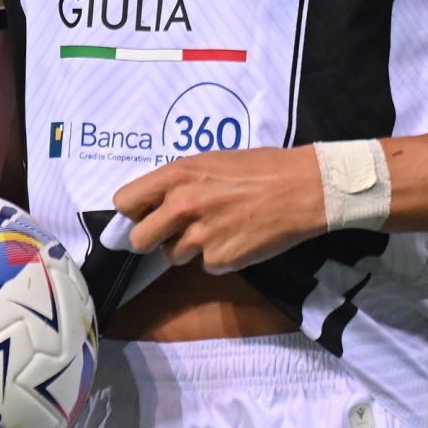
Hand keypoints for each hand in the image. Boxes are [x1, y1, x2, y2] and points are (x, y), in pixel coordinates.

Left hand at [114, 146, 327, 271]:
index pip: (124, 202)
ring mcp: (200, 237)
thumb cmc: (261, 167)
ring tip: (218, 229)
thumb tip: (156, 202)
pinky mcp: (220, 260)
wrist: (303, 188)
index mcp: (177, 175)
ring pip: (172, 256)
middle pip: (139, 240)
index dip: (134, 211)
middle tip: (174, 232)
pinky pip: (205, 266)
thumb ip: (180, 181)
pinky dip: (218, 257)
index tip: (146, 213)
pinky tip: (238, 239)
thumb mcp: (212, 161)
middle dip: (153, 239)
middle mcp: (182, 206)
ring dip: (189, 249)